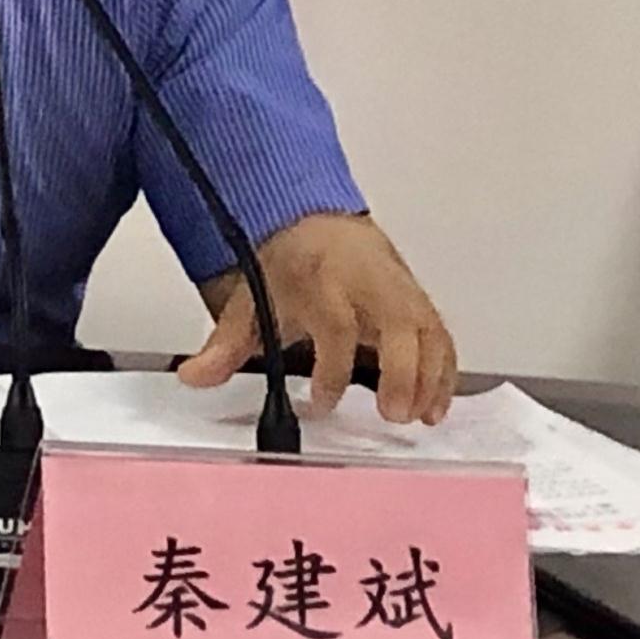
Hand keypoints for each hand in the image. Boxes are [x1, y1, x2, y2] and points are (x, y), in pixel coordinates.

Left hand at [176, 215, 456, 424]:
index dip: (333, 368)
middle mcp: (366, 280)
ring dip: (431, 375)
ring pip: (428, 327)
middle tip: (391, 414)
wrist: (313, 221)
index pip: (337, 323)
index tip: (321, 402)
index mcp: (321, 277)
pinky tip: (436, 405)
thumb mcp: (250, 299)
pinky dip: (446, 370)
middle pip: (399, 321)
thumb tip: (193, 377)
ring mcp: (398, 287)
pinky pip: (442, 333)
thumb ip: (225, 345)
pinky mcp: (418, 298)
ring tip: (419, 417)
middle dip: (401, 369)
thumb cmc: (287, 265)